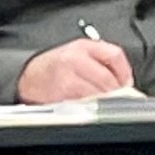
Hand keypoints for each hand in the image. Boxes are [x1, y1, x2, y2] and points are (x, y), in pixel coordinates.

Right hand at [19, 36, 134, 103]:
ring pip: (98, 94)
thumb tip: (125, 80)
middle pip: (108, 79)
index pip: (114, 55)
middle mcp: (74, 60)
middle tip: (118, 98)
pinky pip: (85, 104)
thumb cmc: (54, 66)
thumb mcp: (78, 52)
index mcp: (82, 47)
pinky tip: (88, 106)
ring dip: (104, 101)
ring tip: (102, 103)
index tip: (127, 84)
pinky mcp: (60, 96)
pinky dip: (90, 107)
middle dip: (116, 92)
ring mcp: (67, 78)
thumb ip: (102, 61)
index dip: (124, 72)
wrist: (28, 77)